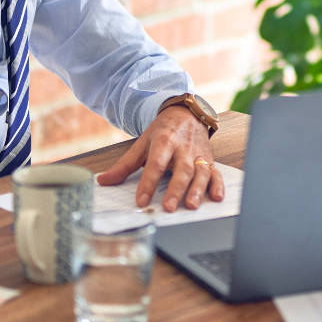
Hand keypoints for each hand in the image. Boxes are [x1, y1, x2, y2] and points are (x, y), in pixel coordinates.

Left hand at [96, 106, 223, 212]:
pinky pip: (216, 173)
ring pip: (201, 172)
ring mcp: (198, 155)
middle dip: (176, 189)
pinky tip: (217, 197)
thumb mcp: (142, 144)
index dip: (148, 183)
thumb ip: (124, 165)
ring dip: (197, 189)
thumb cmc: (164, 132)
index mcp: (164, 142)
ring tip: (191, 205)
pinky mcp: (209, 160)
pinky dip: (218, 185)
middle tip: (168, 207)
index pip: (156, 163)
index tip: (141, 200)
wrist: (187, 114)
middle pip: (181, 169)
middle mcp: (183, 148)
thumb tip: (103, 181)